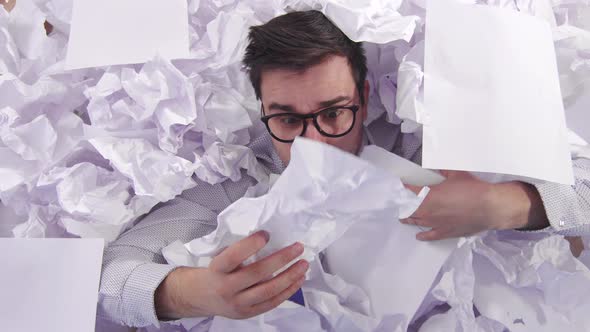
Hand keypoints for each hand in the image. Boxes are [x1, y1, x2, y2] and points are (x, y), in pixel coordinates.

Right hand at [155, 231, 307, 319]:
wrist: (201, 297)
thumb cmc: (215, 271)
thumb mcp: (218, 257)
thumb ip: (238, 250)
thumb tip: (267, 236)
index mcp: (217, 269)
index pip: (234, 256)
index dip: (251, 244)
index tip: (266, 234)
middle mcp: (226, 288)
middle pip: (257, 273)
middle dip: (281, 259)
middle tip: (297, 247)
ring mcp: (238, 303)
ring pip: (268, 290)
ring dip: (290, 276)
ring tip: (303, 264)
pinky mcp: (248, 313)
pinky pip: (272, 302)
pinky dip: (288, 290)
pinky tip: (299, 279)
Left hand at [400, 171, 546, 240]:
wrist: (490, 207)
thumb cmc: (473, 190)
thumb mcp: (457, 175)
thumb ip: (445, 171)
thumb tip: (438, 167)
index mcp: (429, 196)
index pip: (412, 191)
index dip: (406, 187)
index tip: (402, 184)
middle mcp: (429, 212)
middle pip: (411, 210)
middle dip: (404, 206)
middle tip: (400, 204)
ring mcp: (437, 224)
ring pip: (418, 222)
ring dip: (410, 220)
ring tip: (403, 218)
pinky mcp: (447, 232)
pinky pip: (431, 235)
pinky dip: (424, 236)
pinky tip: (419, 236)